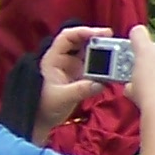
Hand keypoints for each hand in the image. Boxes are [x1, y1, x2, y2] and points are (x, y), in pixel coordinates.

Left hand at [34, 26, 106, 140]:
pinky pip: (94, 68)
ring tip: (116, 53)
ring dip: (102, 53)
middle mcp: (63, 60)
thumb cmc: (42, 107)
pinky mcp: (80, 78)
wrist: (39, 122)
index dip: (83, 32)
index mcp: (53, 59)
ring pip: (89, 54)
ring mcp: (72, 69)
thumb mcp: (61, 98)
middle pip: (81, 42)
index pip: (67, 37)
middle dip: (96, 39)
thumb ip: (81, 89)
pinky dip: (103, 67)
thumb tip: (101, 83)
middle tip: (113, 40)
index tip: (101, 34)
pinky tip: (112, 69)